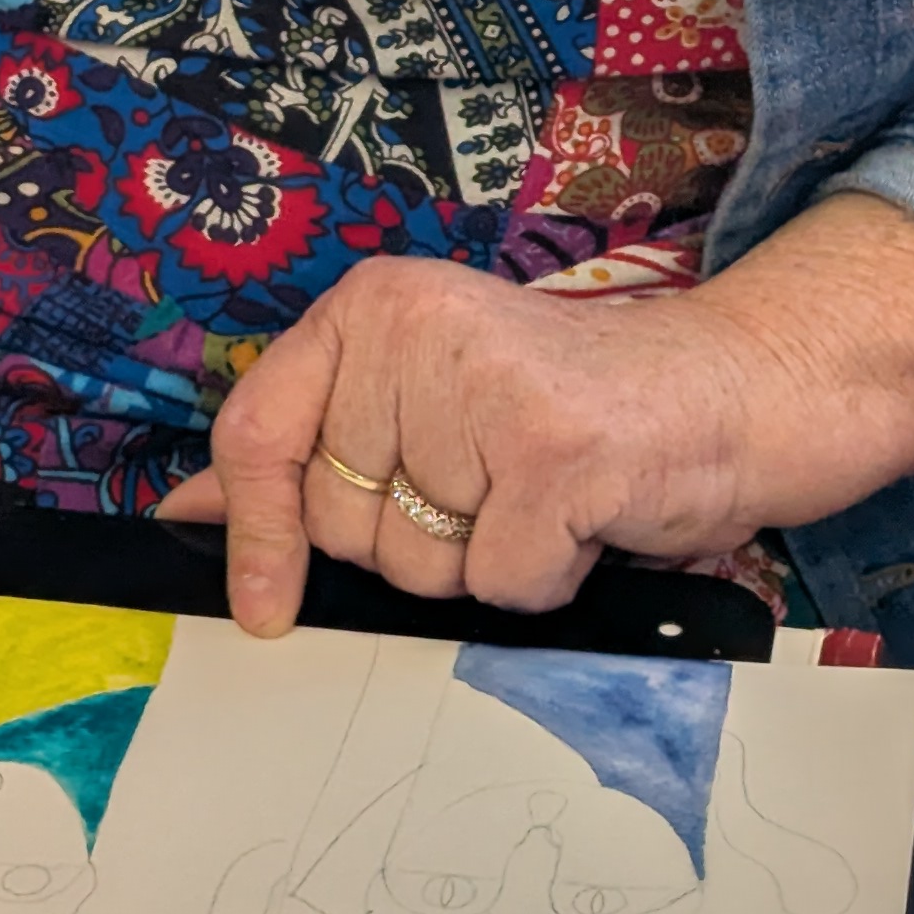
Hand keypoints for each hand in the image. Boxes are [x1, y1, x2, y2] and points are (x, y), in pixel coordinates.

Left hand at [159, 192, 913, 635]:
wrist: (731, 390)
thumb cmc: (569, 409)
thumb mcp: (424, 400)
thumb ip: (311, 447)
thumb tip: (183, 508)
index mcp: (377, 305)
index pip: (258, 429)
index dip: (253, 532)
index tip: (263, 608)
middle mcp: (418, 329)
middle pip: (343, 522)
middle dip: (414, 541)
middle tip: (492, 486)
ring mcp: (486, 389)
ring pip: (417, 566)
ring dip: (482, 562)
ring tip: (539, 494)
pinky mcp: (555, 455)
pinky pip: (500, 586)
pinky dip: (546, 580)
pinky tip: (583, 519)